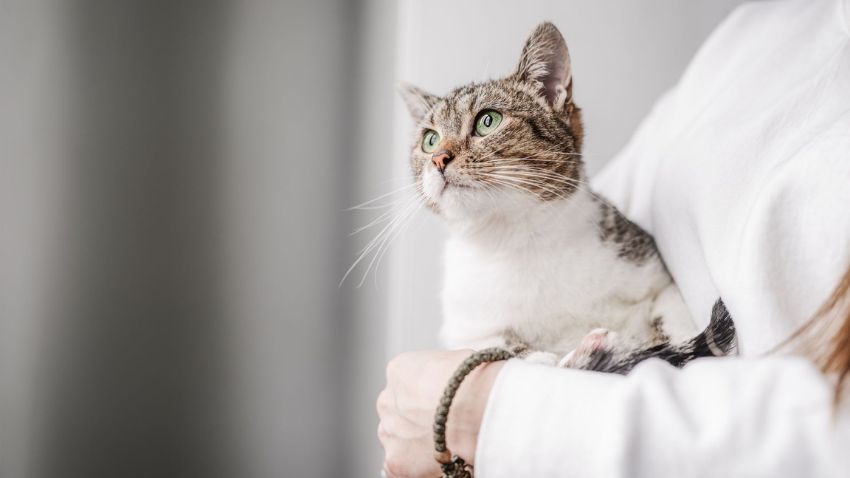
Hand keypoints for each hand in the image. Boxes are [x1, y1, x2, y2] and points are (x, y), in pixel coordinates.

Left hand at [377, 349, 505, 477]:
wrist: (479, 407)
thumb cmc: (474, 381)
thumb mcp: (456, 360)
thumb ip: (443, 373)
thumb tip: (453, 380)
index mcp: (399, 372)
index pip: (406, 386)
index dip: (427, 396)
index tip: (441, 404)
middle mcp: (387, 401)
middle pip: (399, 413)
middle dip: (418, 421)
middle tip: (446, 426)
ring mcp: (389, 432)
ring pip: (399, 440)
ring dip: (417, 444)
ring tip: (448, 444)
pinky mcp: (395, 461)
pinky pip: (400, 468)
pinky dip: (418, 469)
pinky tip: (441, 461)